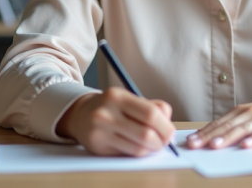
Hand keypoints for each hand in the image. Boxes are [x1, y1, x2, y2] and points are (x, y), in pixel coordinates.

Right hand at [56, 87, 175, 156]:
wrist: (81, 114)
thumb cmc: (113, 107)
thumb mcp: (131, 99)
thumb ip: (153, 106)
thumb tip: (168, 121)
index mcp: (118, 96)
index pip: (151, 114)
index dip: (165, 126)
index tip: (170, 132)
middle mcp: (106, 113)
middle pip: (146, 134)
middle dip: (161, 141)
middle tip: (164, 142)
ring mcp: (100, 132)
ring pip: (138, 148)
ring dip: (151, 149)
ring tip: (153, 144)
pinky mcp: (97, 147)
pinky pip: (127, 154)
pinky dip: (138, 152)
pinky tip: (138, 146)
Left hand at [187, 83, 251, 149]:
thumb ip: (237, 124)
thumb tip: (215, 136)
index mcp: (243, 111)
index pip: (220, 123)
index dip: (204, 132)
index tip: (190, 141)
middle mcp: (251, 113)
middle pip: (227, 126)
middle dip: (209, 136)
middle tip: (194, 145)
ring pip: (243, 129)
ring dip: (228, 137)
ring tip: (215, 146)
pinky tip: (246, 145)